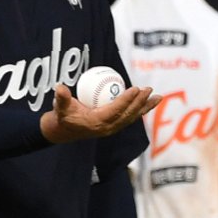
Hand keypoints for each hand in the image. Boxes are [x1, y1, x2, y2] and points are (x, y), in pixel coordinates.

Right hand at [40, 82, 161, 143]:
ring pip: (132, 117)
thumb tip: (59, 87)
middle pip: (128, 114)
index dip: (126, 100)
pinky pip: (131, 117)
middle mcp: (108, 127)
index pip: (115, 111)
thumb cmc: (64, 115)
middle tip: (148, 89)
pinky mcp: (115, 126)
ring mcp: (113, 128)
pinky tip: (150, 101)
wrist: (66, 130)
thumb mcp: (60, 107)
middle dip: (139, 102)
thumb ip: (61, 98)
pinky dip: (141, 109)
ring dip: (145, 107)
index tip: (135, 88)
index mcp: (97, 123)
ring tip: (158, 96)